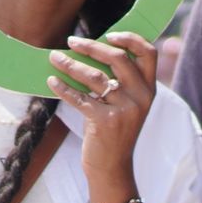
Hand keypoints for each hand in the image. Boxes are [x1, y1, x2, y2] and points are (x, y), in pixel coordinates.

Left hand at [48, 32, 157, 195]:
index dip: (130, 39)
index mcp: (149, 90)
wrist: (112, 168)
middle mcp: (141, 97)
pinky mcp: (105, 122)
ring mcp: (124, 110)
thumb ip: (121, 82)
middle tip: (72, 41)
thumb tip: (95, 50)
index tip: (109, 35)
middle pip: (118, 58)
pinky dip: (63, 87)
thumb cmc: (115, 132)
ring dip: (70, 64)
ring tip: (54, 58)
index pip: (148, 53)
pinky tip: (52, 81)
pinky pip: (80, 97)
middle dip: (91, 46)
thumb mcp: (128, 106)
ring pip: (94, 76)